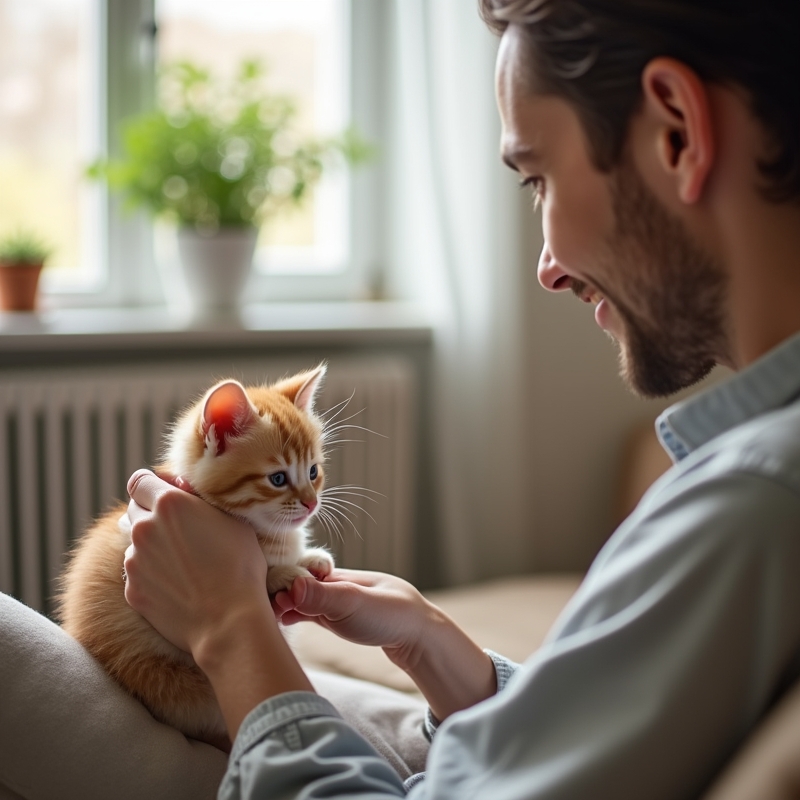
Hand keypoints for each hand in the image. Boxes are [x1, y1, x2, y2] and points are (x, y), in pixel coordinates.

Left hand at [123, 469, 271, 658]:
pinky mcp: (132, 590)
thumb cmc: (240, 566)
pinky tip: (179, 584)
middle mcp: (144, 528)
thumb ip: (200, 501)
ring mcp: (134, 561)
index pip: (140, 480)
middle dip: (152, 513)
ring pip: (135, 543)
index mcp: (169, 503)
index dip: (153, 485)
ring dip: (152, 545)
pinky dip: (153, 574)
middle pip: (134, 509)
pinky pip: (138, 573)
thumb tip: (183, 492)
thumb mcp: (231, 519)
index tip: (167, 494)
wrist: (229, 620)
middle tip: (180, 528)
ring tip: (183, 561)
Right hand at [274, 569, 442, 670]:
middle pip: (294, 586)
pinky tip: (281, 622)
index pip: (297, 575)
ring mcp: (334, 602)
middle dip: (275, 594)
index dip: (278, 584)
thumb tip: (290, 587)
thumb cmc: (393, 616)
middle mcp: (333, 585)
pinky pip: (307, 613)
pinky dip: (293, 616)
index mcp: (336, 576)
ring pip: (299, 600)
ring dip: (281, 607)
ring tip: (263, 618)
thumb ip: (324, 597)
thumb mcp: (357, 605)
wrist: (421, 637)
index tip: (262, 599)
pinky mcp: (337, 618)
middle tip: (257, 611)